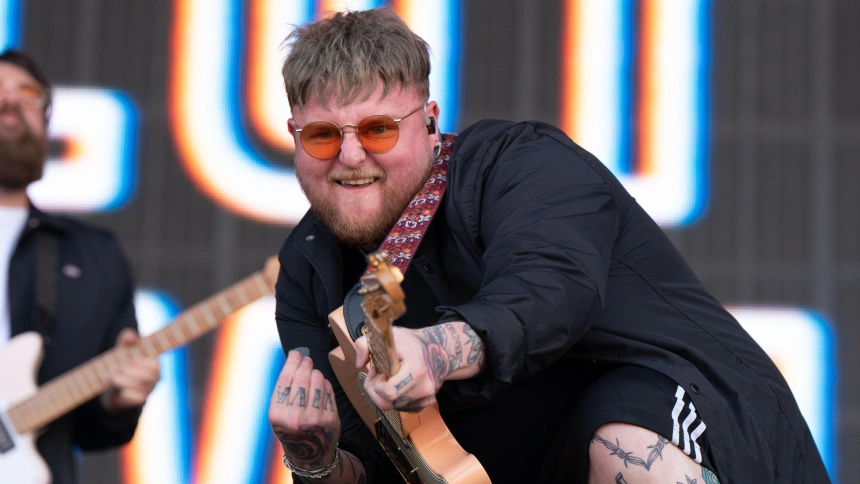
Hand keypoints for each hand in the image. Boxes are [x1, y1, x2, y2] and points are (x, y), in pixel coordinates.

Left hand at [101, 328, 160, 411]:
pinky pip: (137, 398)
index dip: (141, 362)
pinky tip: (119, 389)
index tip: (129, 359)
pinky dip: (125, 393)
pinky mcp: (141, 400)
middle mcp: (155, 377)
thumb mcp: (123, 350)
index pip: (155, 365)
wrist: (113, 387)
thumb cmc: (121, 364)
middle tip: (114, 369)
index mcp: (154, 363)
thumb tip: (129, 336)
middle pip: (148, 376)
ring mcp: (149, 389)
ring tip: (111, 376)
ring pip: (141, 386)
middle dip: (129, 371)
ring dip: (123, 380)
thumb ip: (126, 340)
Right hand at [268, 349, 339, 470]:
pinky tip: (321, 385)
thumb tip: (295, 359)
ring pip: (317, 381)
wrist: (309, 453)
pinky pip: (328, 390)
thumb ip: (285, 390)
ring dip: (316, 373)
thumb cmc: (292, 427)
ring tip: (313, 374)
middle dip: (305, 364)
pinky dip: (325, 384)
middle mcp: (294, 417)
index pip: (285, 380)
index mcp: (277, 415)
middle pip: (302, 378)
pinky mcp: (330, 419)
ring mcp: (314, 418)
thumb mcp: (280, 413)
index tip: (296, 354)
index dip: (292, 362)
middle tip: (307, 359)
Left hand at [355, 322, 485, 412]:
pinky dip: (394, 399)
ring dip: (384, 395)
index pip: (389, 392)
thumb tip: (359, 365)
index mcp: (416, 370)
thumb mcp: (387, 336)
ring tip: (388, 378)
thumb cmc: (410, 343)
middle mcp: (424, 388)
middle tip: (379, 375)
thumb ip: (365, 345)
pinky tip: (397, 384)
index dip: (377, 384)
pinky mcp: (425, 404)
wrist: (437, 350)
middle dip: (376, 391)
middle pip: (386, 404)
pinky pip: (401, 408)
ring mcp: (426, 398)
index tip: (379, 371)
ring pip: (392, 407)